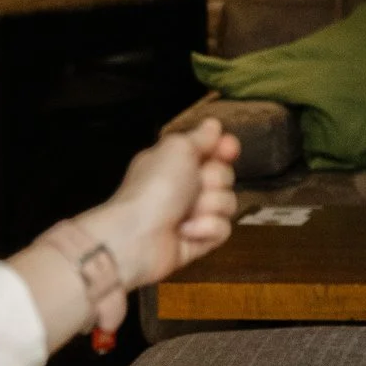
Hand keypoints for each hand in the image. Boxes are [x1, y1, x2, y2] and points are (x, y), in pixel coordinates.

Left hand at [72, 119, 239, 330]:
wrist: (137, 236)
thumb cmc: (154, 187)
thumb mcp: (177, 149)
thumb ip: (200, 137)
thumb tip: (213, 125)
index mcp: (177, 162)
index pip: (212, 150)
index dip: (224, 149)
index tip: (228, 149)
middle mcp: (186, 186)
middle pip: (225, 175)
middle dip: (215, 179)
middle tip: (196, 185)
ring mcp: (193, 215)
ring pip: (227, 202)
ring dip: (210, 206)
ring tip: (187, 214)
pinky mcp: (198, 240)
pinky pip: (222, 229)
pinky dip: (206, 229)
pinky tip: (186, 231)